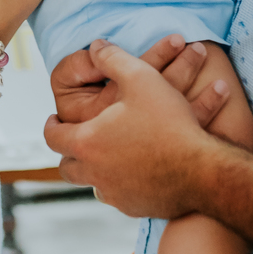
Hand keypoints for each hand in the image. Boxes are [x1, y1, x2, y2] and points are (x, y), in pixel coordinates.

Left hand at [44, 40, 226, 216]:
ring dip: (94, 170)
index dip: (51, 125)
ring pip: (92, 184)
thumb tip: (95, 46)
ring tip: (104, 156)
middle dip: (69, 153)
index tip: (53, 120)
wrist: (202, 169)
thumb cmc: (169, 122)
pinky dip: (119, 184)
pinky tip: (132, 173)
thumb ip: (113, 59)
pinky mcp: (135, 207)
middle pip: (68, 168)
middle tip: (76, 141)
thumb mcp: (141, 78)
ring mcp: (115, 194)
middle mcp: (94, 173)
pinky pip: (119, 197)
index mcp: (87, 142)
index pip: (54, 136)